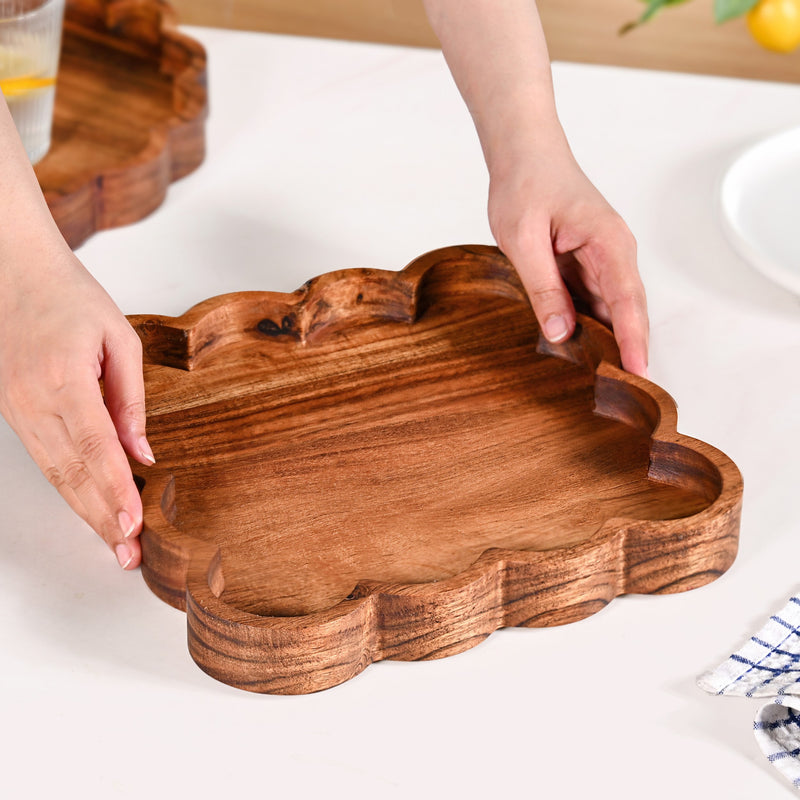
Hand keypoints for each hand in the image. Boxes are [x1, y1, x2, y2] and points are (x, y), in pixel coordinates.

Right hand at [0, 237, 152, 569]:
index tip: (134, 525)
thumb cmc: (70, 297)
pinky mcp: (12, 413)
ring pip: (54, 475)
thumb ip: (131, 400)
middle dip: (102, 518)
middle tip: (128, 555)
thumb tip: (142, 452)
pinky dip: (68, 489)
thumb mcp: (118, 338)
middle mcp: (33, 403)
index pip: (95, 449)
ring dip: (85, 512)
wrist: (11, 272)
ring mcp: (16, 410)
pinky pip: (43, 460)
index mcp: (64, 380)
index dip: (115, 491)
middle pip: (72, 474)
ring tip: (114, 544)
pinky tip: (88, 509)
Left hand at [487, 135, 648, 375]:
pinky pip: (590, 300)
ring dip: (604, 341)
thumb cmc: (524, 184)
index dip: (634, 341)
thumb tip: (561, 332)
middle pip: (626, 310)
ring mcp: (600, 258)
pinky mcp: (584, 263)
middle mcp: (613, 252)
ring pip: (608, 309)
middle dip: (626, 350)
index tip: (640, 375)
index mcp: (607, 242)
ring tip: (599, 382)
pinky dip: (586, 324)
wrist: (523, 152)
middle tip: (621, 394)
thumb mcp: (523, 240)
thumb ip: (543, 287)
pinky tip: (575, 350)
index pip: (627, 301)